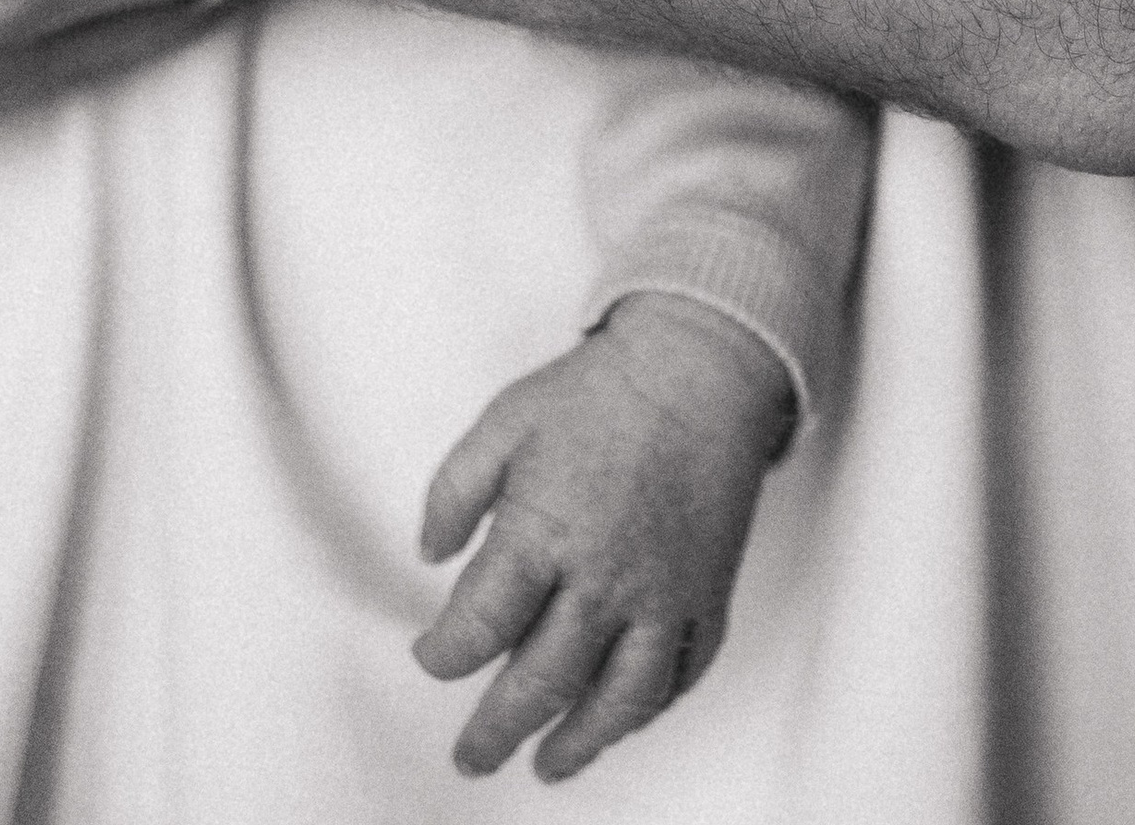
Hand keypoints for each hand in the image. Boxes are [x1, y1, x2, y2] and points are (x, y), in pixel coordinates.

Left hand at [411, 291, 795, 782]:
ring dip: (576, 743)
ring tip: (545, 764)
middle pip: (539, 682)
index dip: (444, 653)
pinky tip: (617, 721)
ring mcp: (661, 596)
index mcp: (542, 532)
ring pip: (615, 701)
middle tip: (470, 756)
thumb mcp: (504, 421)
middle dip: (495, 729)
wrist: (698, 370)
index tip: (432, 656)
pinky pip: (675, 677)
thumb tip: (429, 553)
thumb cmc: (600, 390)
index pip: (478, 626)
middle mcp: (602, 578)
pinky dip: (644, 711)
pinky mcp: (705, 598)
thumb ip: (455, 491)